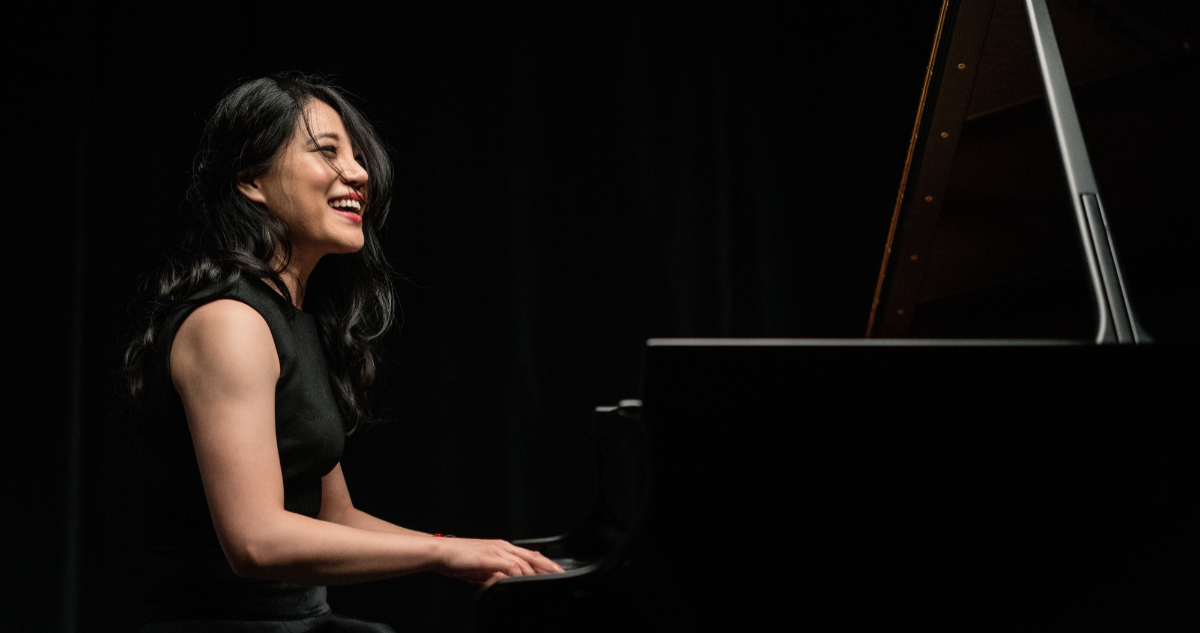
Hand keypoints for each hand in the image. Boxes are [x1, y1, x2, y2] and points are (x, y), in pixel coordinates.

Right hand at [434, 537, 564, 586]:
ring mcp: (497, 551)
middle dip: (548, 565)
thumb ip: (493, 575)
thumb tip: (502, 584)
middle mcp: (502, 547)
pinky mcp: (490, 557)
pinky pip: (510, 566)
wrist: (441, 553)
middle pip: (532, 556)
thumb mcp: (480, 570)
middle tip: (561, 574)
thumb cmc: (457, 561)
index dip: (544, 562)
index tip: (556, 571)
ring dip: (537, 572)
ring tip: (548, 581)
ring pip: (524, 561)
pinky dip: (520, 575)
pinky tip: (526, 581)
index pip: (528, 554)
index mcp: (501, 548)